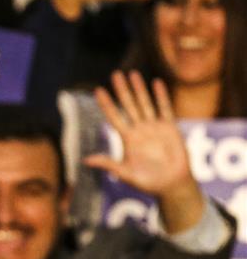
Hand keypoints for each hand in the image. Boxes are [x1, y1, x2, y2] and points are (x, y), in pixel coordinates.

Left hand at [85, 71, 194, 193]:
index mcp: (128, 139)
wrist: (171, 184)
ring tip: (132, 73)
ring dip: (139, 88)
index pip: (114, 117)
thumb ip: (108, 164)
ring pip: (145, 103)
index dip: (106, 104)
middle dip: (122, 90)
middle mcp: (139, 130)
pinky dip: (160, 96)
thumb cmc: (148, 182)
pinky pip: (164, 108)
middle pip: (129, 105)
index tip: (98, 90)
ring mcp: (154, 127)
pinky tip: (155, 83)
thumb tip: (85, 160)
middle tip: (115, 74)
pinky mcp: (170, 128)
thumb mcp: (125, 173)